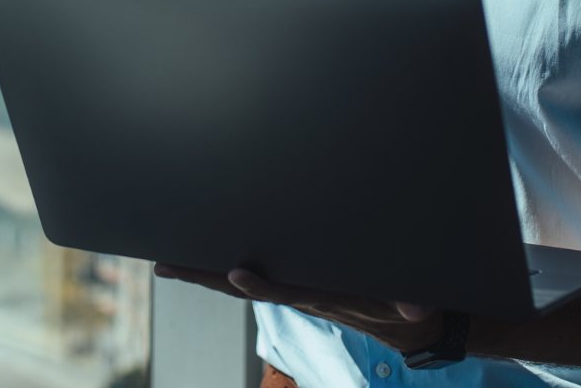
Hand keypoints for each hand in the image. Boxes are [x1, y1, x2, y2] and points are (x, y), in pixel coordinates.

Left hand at [154, 263, 442, 353]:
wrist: (405, 321)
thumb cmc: (404, 304)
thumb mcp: (411, 304)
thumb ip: (411, 303)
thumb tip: (415, 310)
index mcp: (323, 296)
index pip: (285, 291)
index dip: (260, 284)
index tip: (235, 272)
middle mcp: (300, 293)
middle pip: (245, 287)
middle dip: (205, 277)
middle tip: (165, 265)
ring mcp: (295, 288)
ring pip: (242, 282)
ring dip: (205, 273)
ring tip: (170, 260)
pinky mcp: (296, 282)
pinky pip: (255, 276)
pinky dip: (227, 270)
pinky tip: (207, 261)